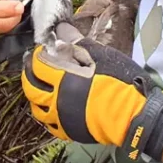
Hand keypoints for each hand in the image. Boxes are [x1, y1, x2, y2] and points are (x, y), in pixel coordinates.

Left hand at [21, 23, 162, 161]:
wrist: (134, 114)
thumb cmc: (119, 81)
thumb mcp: (101, 55)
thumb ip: (78, 44)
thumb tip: (62, 31)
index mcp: (63, 78)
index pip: (38, 65)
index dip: (37, 57)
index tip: (41, 52)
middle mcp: (57, 99)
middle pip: (31, 88)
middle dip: (28, 75)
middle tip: (32, 67)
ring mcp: (61, 118)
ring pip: (37, 108)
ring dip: (35, 96)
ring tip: (39, 88)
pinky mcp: (69, 132)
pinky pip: (50, 124)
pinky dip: (47, 114)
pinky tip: (51, 108)